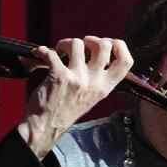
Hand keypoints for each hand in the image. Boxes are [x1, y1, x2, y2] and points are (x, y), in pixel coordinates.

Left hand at [17, 36, 133, 157]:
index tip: (107, 43)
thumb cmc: (66, 112)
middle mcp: (94, 82)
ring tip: (60, 51)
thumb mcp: (91, 97)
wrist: (46, 127)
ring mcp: (78, 79)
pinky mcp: (59, 76)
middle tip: (80, 46)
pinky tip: (40, 54)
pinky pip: (51, 53)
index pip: (126, 61)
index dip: (118, 45)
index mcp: (105, 88)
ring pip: (77, 43)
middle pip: (104, 45)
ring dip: (65, 43)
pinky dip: (42, 51)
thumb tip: (94, 53)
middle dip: (90, 39)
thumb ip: (97, 79)